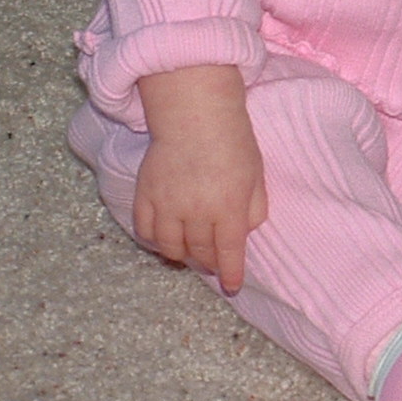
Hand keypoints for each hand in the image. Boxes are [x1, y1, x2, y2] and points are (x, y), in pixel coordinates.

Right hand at [134, 65, 268, 294]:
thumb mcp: (256, 174)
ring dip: (183, 254)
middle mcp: (195, 211)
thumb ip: (255, 208)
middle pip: (199, 252)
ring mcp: (166, 204)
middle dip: (209, 262)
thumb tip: (245, 233)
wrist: (195, 113)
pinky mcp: (145, 195)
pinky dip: (155, 239)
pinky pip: (145, 231)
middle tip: (214, 261)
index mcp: (227, 206)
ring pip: (170, 248)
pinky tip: (166, 235)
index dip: (230, 273)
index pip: (228, 252)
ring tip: (191, 248)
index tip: (232, 286)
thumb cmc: (233, 141)